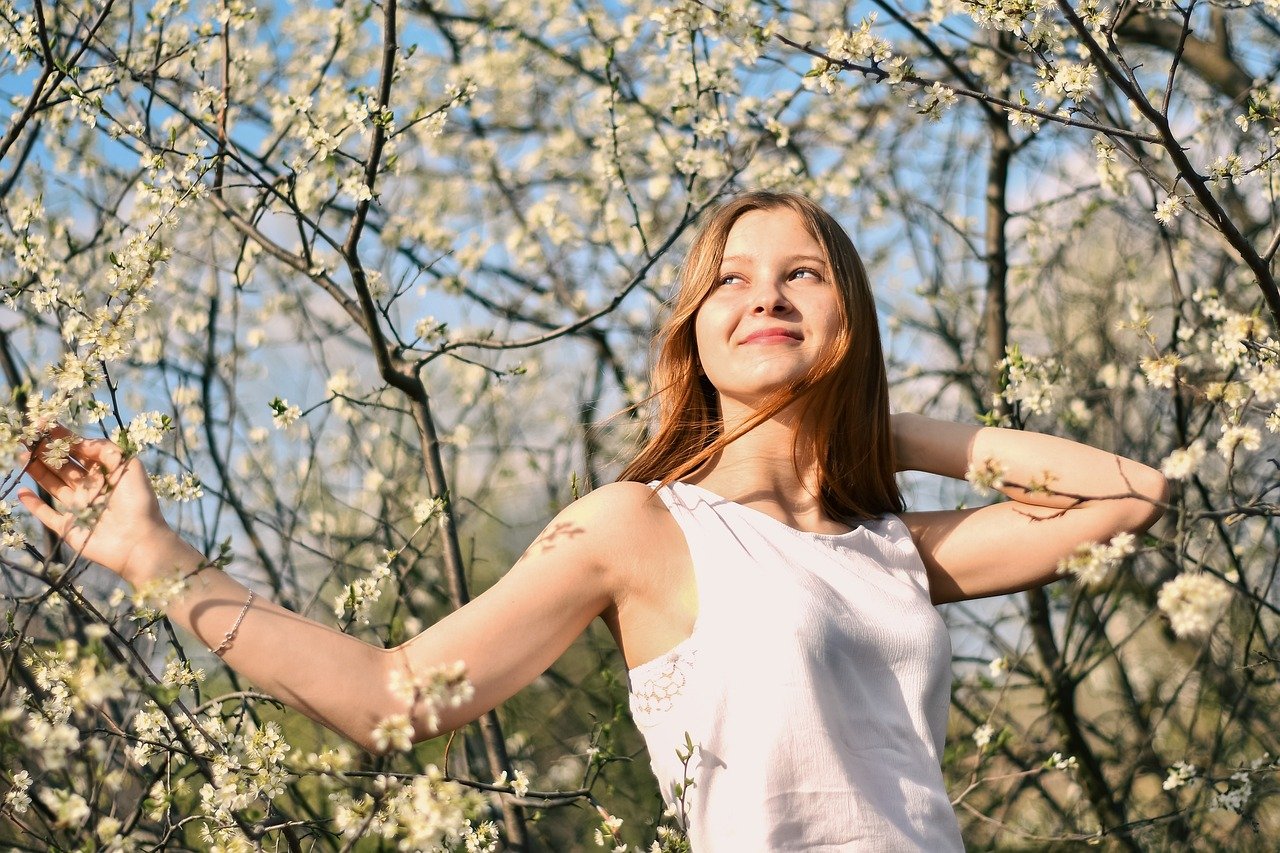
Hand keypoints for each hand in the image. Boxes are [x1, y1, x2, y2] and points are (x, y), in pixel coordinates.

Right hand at [17, 425, 179, 585]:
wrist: (138, 541)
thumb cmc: (138, 502)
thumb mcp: (129, 466)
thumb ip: (106, 450)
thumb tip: (82, 441)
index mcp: (105, 473)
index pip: (80, 451)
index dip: (63, 438)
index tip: (44, 424)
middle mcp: (90, 488)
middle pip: (62, 466)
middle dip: (45, 451)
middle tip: (27, 437)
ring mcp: (78, 508)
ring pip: (52, 485)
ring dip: (37, 470)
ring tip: (21, 455)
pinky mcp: (68, 527)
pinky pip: (47, 515)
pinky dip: (33, 505)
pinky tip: (22, 491)